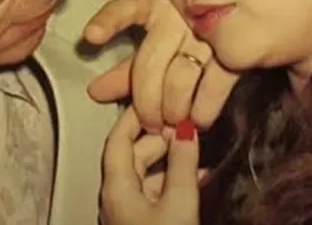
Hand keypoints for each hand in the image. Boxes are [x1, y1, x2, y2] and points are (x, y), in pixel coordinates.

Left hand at [84, 0, 239, 129]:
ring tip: (170, 126)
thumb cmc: (185, 26)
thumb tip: (96, 93)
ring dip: (172, 108)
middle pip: (151, 62)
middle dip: (146, 101)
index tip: (92, 35)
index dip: (109, 21)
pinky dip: (205, 107)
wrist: (238, 2)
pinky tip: (199, 120)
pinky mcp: (236, 46)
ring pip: (181, 77)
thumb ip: (126, 66)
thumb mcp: (154, 39)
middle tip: (148, 124)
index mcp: (153, 2)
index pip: (127, 8)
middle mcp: (178, 13)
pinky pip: (216, 83)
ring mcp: (207, 29)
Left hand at [100, 106, 200, 224]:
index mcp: (115, 188)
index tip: (156, 98)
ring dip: (170, 160)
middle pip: (133, 154)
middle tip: (184, 126)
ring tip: (194, 150)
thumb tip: (186, 132)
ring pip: (146, 174)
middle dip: (160, 137)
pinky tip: (195, 181)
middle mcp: (116, 199)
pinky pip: (154, 195)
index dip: (136, 114)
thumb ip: (183, 164)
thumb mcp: (180, 204)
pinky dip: (172, 182)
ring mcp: (127, 215)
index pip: (119, 136)